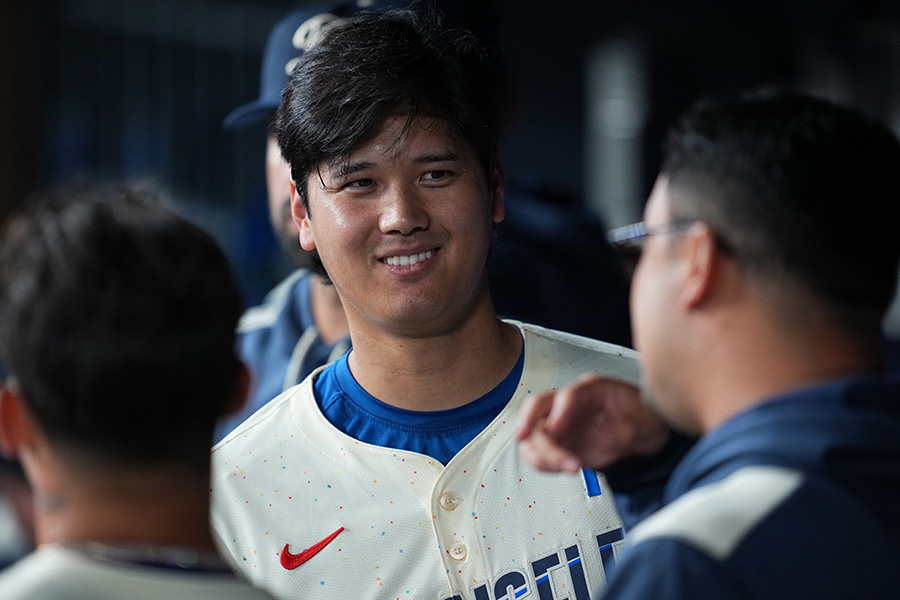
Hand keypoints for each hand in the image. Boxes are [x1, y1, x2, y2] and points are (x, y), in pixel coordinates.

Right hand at [516, 373, 668, 472]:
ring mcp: (562, 424)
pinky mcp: (561, 444)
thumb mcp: (645, 421)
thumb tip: (604, 440)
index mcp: (591, 390)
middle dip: (540, 435)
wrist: (645, 432)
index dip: (559, 411)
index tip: (557, 427)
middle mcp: (570, 404)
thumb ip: (624, 430)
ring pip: (534, 434)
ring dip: (542, 454)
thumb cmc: (643, 418)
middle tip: (560, 460)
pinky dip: (543, 463)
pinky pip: (539, 452)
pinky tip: (563, 468)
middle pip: (538, 410)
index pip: (567, 395)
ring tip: (569, 467)